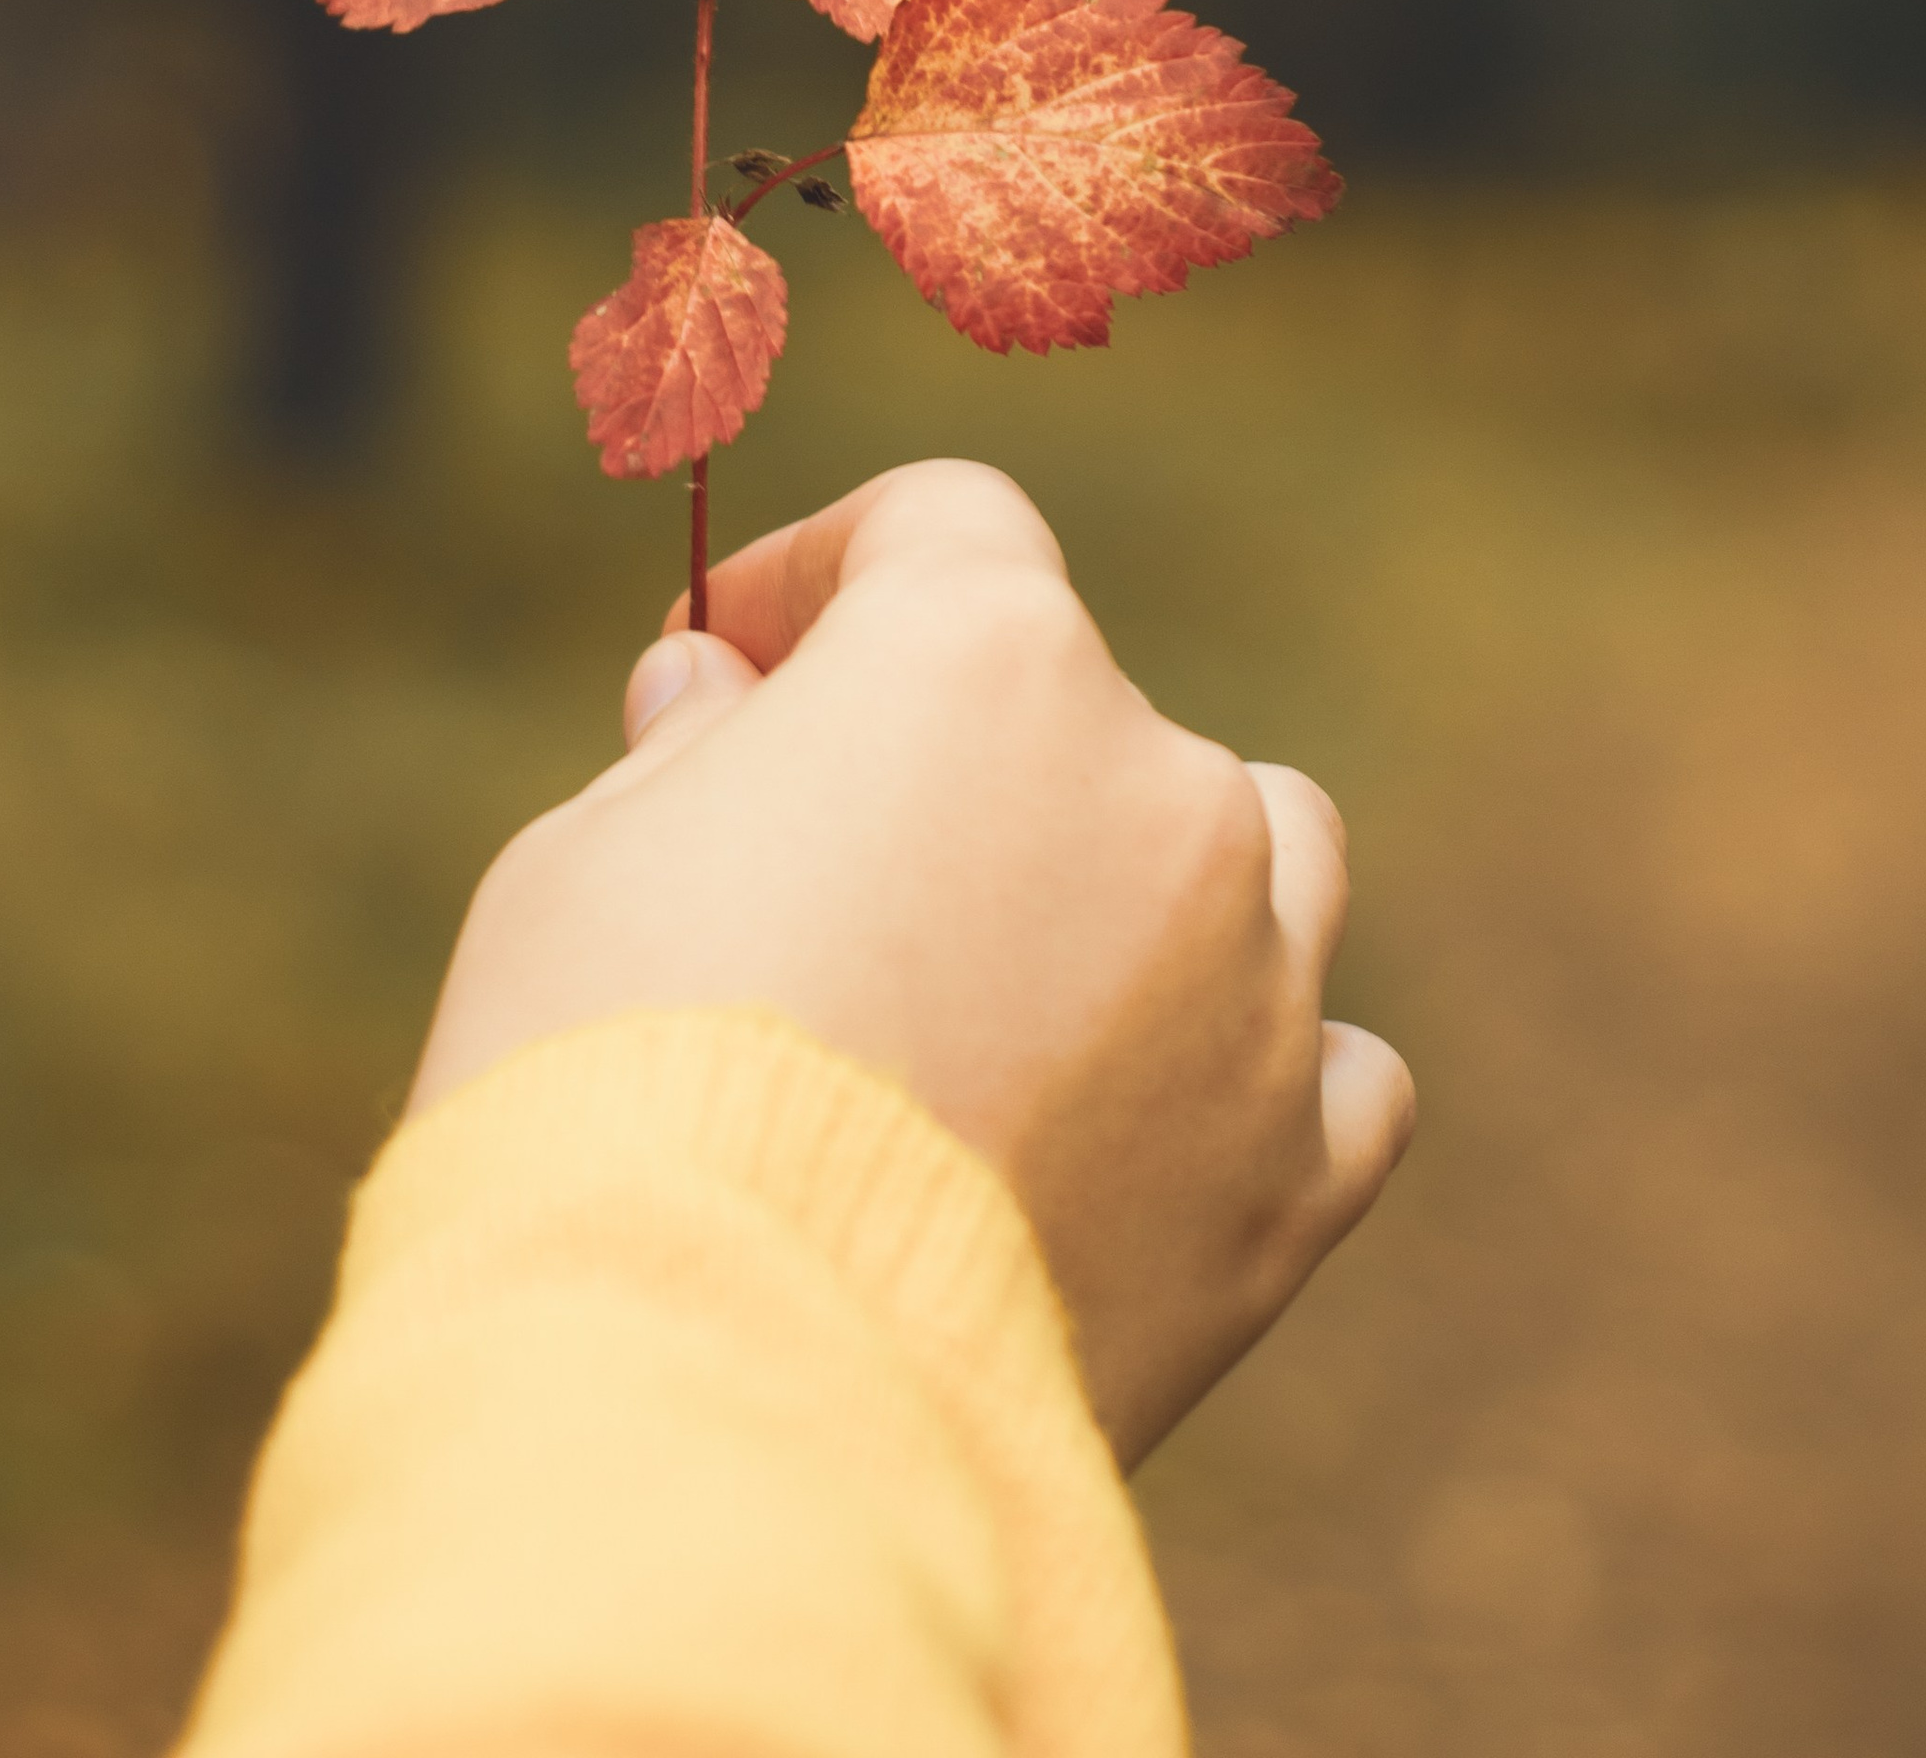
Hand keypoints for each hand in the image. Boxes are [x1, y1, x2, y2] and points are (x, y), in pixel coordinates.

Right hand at [408, 458, 1413, 1464]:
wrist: (717, 1397)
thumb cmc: (612, 1085)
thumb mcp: (590, 862)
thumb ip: (693, 752)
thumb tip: (722, 696)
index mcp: (987, 655)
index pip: (943, 528)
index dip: (826, 578)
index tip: (736, 666)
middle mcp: (1158, 782)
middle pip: (1086, 706)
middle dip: (961, 767)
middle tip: (821, 888)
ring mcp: (1252, 978)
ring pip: (1263, 855)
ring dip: (1155, 886)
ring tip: (1016, 997)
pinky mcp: (1293, 1178)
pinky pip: (1334, 1072)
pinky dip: (1254, 1080)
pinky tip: (1145, 1137)